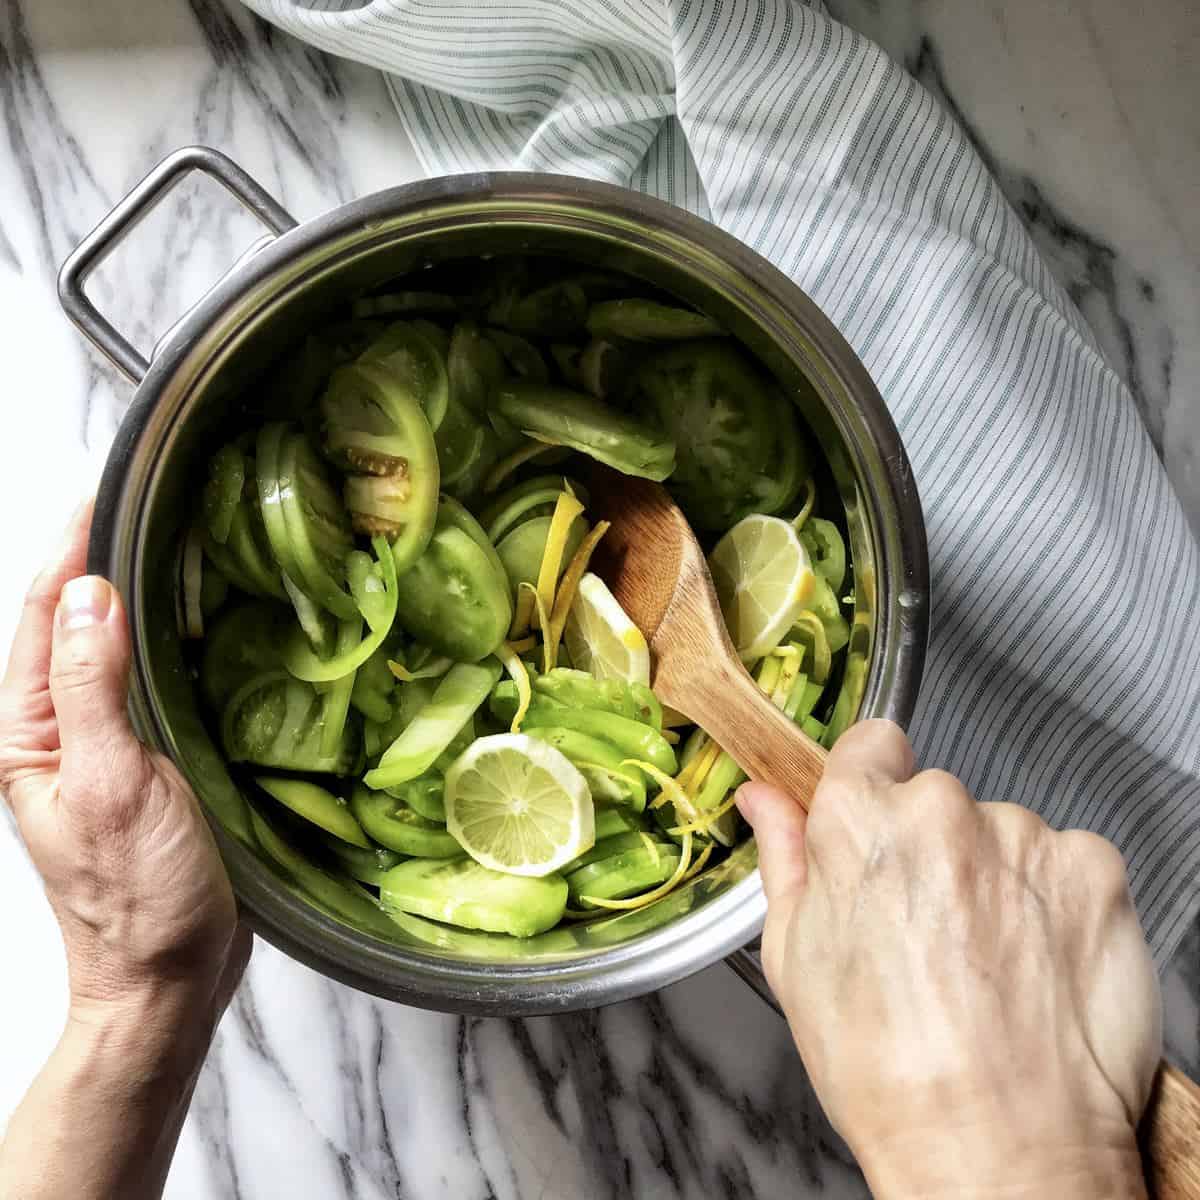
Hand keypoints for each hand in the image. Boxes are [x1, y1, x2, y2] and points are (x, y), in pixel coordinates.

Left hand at [0, 501, 248, 1046]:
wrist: (166, 976)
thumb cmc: (136, 894)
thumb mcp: (110, 783)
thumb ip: (91, 687)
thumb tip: (87, 593)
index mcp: (30, 735)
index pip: (40, 619)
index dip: (67, 551)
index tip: (102, 493)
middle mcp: (60, 733)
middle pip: (69, 626)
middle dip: (95, 558)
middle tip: (142, 499)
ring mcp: (104, 747)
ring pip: (111, 651)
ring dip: (131, 595)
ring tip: (168, 542)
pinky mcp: (148, 762)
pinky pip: (149, 684)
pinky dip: (166, 642)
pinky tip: (197, 623)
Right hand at [738, 720, 1160, 1199]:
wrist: (997, 1152)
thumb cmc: (887, 1072)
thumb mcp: (798, 960)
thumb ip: (786, 859)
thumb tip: (765, 801)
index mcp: (861, 821)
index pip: (871, 744)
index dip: (872, 786)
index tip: (882, 831)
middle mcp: (943, 810)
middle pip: (937, 798)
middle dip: (933, 848)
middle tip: (929, 930)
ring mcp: (1025, 837)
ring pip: (1003, 833)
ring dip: (997, 877)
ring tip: (987, 962)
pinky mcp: (1095, 869)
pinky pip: (1066, 862)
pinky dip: (1055, 901)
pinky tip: (1034, 963)